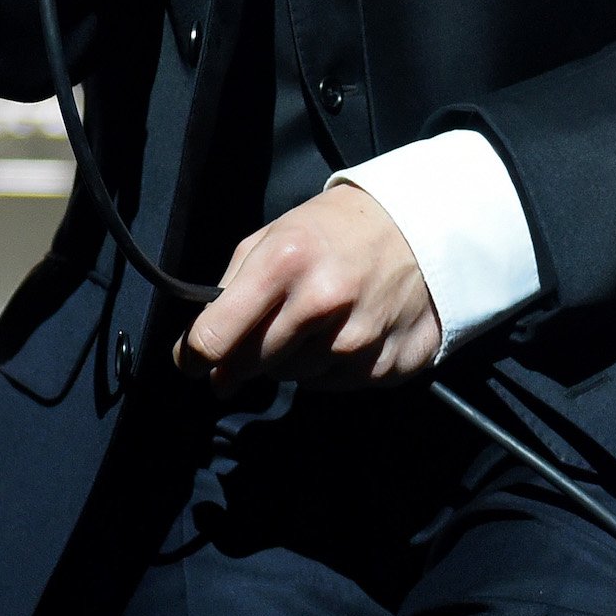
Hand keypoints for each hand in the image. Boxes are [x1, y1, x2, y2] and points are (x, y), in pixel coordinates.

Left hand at [178, 182, 444, 389]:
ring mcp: (356, 339)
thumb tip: (201, 355)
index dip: (193, 356)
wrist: (424, 230)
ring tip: (317, 319)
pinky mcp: (385, 365)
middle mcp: (320, 303)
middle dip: (246, 355)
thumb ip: (231, 289)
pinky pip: (331, 385)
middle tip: (267, 327)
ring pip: (292, 377)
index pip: (215, 336)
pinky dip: (330, 365)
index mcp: (284, 263)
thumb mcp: (274, 236)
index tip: (191, 362)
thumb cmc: (336, 232)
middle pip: (251, 364)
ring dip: (292, 358)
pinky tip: (346, 329)